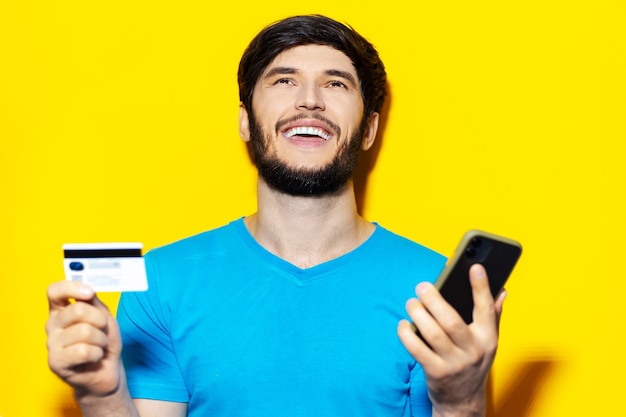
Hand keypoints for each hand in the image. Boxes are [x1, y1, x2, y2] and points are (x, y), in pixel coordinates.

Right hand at [46, 281, 122, 398]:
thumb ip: (95, 303)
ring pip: (85, 331)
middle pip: (77, 310)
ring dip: (101, 339)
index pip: (55, 291)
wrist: (106, 371)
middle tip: (103, 330)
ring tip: (99, 347)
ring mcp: (52, 344)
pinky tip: (94, 358)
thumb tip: (88, 291)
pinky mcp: (55, 362)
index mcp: (61, 310)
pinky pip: (84, 351)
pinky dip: (97, 353)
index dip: (72, 288)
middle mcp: (52, 325)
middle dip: (100, 320)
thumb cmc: (103, 342)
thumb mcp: (104, 318)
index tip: (89, 293)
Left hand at [397, 264, 505, 416]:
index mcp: (488, 338)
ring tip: (411, 303)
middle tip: (422, 286)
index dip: (481, 287)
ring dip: (418, 313)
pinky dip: (407, 334)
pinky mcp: (436, 372)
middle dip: (434, 299)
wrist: (463, 400)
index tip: (475, 266)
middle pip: (451, 320)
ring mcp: (454, 363)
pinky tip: (403, 324)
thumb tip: (502, 290)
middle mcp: (473, 351)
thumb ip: (493, 315)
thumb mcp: (488, 341)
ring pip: (432, 333)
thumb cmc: (473, 362)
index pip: (486, 309)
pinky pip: (417, 349)